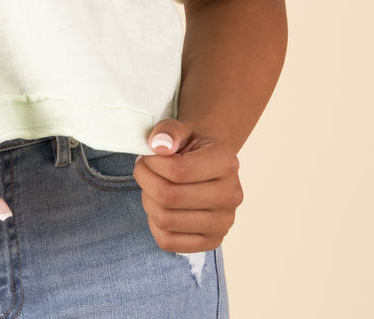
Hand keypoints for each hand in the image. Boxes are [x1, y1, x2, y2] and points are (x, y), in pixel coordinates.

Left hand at [133, 119, 242, 252]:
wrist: (209, 167)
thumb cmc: (192, 148)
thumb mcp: (182, 130)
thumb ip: (168, 130)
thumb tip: (158, 146)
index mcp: (226, 163)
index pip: (178, 171)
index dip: (152, 164)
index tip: (147, 156)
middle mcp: (231, 195)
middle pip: (169, 197)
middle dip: (145, 180)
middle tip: (143, 169)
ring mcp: (223, 223)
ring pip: (165, 219)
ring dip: (148, 200)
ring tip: (151, 186)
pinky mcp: (212, 243)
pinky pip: (168, 241)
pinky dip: (153, 224)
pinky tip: (159, 206)